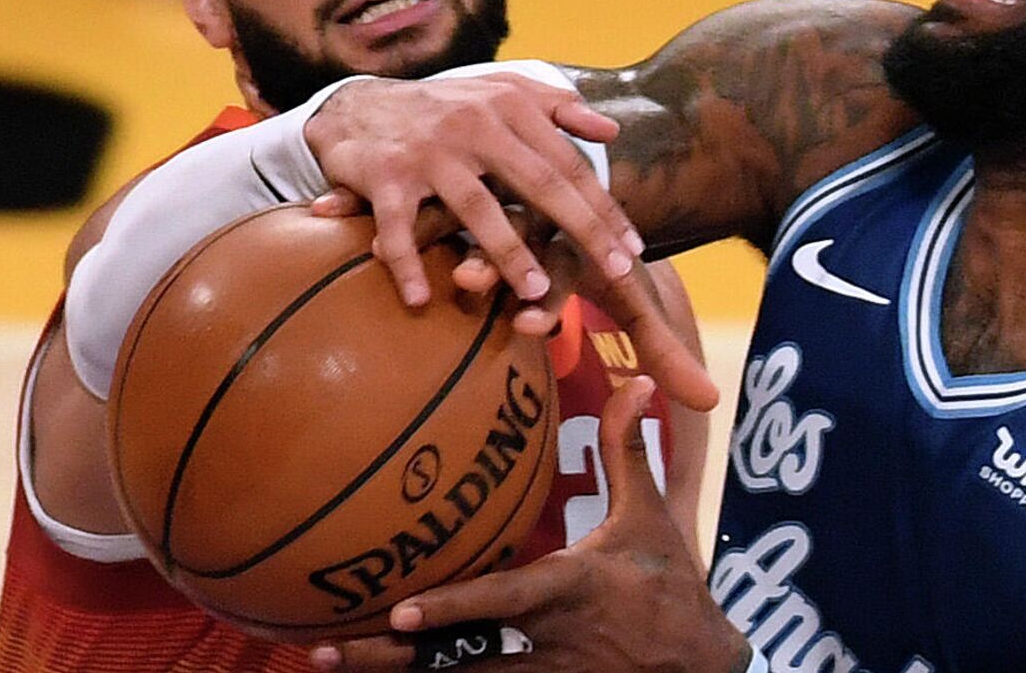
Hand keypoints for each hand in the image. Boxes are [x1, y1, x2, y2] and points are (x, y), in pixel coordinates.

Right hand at [305, 74, 632, 305]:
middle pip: (537, 181)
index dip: (602, 206)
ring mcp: (429, 151)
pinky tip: (422, 301)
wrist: (356, 105)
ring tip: (537, 290)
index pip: (566, 162)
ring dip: (508, 252)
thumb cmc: (443, 111)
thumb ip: (557, 108)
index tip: (633, 248)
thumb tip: (611, 131)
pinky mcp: (385, 175)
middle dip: (581, 228)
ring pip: (476, 206)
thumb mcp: (500, 95)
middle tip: (615, 271)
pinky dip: (408, 265)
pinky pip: (399, 227)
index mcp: (507, 108)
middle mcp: (473, 125)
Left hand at [310, 377, 748, 672]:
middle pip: (461, 661)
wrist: (701, 664)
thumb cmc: (669, 583)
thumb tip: (631, 381)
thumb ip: (628, 452)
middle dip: (393, 659)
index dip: (455, 609)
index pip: (506, 604)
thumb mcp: (650, 517)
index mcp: (572, 591)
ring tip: (325, 663)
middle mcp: (550, 645)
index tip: (402, 611)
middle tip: (328, 648)